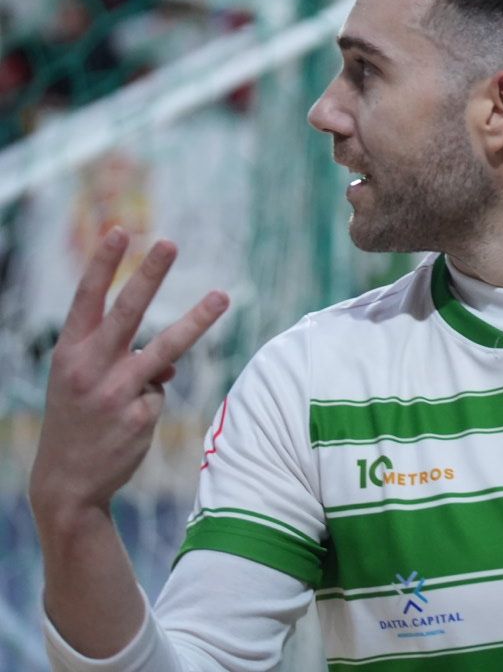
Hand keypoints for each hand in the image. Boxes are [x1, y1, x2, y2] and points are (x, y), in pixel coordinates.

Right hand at [28, 228, 228, 532]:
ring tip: (223, 295)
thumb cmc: (77, 421)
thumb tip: (169, 364)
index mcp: (68, 354)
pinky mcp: (140, 414)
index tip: (119, 231)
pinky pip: (160, 394)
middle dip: (149, 274)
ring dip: (197, 320)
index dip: (102, 265)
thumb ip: (118, 360)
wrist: (66, 484)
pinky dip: (151, 401)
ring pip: (166, 348)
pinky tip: (129, 422)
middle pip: (127, 312)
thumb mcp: (83, 384)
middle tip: (169, 242)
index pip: (86, 300)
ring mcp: (116, 391)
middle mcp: (89, 368)